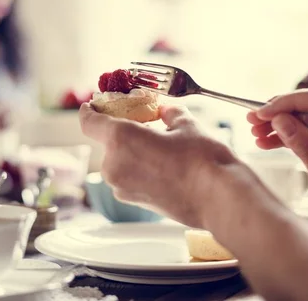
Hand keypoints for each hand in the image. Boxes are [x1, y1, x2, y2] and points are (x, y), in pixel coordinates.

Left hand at [79, 103, 233, 227]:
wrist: (219, 199)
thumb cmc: (203, 160)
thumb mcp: (186, 124)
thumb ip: (169, 114)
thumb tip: (165, 112)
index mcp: (120, 138)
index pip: (89, 121)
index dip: (89, 111)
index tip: (92, 106)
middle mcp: (113, 164)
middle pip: (107, 141)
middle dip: (121, 130)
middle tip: (141, 121)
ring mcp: (121, 186)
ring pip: (118, 160)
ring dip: (131, 150)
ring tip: (157, 144)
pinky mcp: (133, 201)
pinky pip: (127, 176)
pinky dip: (138, 167)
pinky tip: (162, 164)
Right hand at [247, 87, 307, 247]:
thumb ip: (306, 148)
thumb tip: (279, 120)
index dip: (290, 101)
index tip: (264, 112)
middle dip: (281, 110)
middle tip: (252, 119)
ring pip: (306, 117)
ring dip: (279, 123)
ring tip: (254, 132)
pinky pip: (307, 133)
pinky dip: (286, 136)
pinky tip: (265, 142)